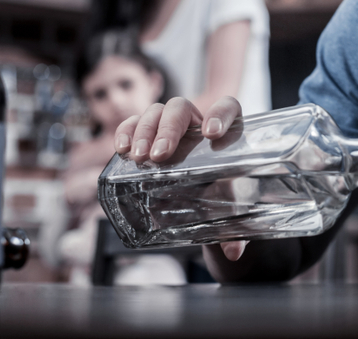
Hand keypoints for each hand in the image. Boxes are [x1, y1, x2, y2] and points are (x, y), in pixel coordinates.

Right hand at [114, 96, 245, 260]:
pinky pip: (134, 122)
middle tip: (160, 155)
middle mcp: (198, 123)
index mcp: (226, 131)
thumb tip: (233, 251)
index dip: (220, 114)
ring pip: (156, 111)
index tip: (212, 133)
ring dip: (145, 131)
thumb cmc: (224, 192)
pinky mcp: (149, 135)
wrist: (206, 194)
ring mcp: (172, 126)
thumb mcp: (231, 206)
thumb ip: (236, 225)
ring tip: (139, 157)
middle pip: (182, 109)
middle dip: (169, 128)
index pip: (228, 107)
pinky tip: (121, 148)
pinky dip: (126, 131)